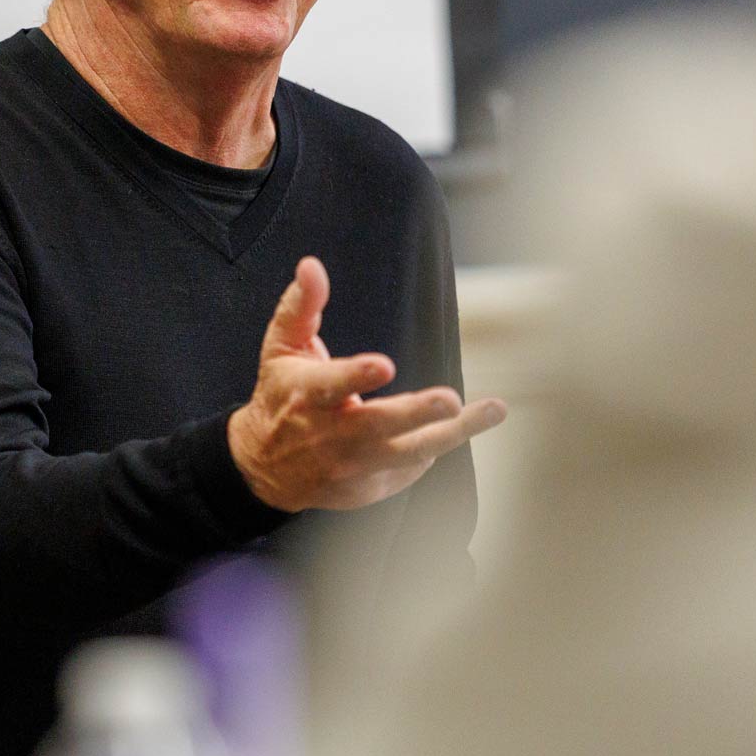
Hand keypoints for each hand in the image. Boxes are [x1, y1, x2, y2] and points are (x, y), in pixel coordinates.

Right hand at [228, 256, 506, 512]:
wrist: (262, 466)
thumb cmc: (280, 397)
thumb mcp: (282, 348)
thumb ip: (301, 306)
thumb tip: (311, 266)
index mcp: (307, 395)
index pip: (333, 384)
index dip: (357, 376)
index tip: (384, 366)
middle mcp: (330, 435)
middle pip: (379, 425)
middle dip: (416, 413)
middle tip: (451, 400)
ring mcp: (350, 466)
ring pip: (408, 453)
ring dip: (452, 433)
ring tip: (492, 410)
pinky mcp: (366, 488)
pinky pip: (409, 470)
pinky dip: (432, 449)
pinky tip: (456, 428)